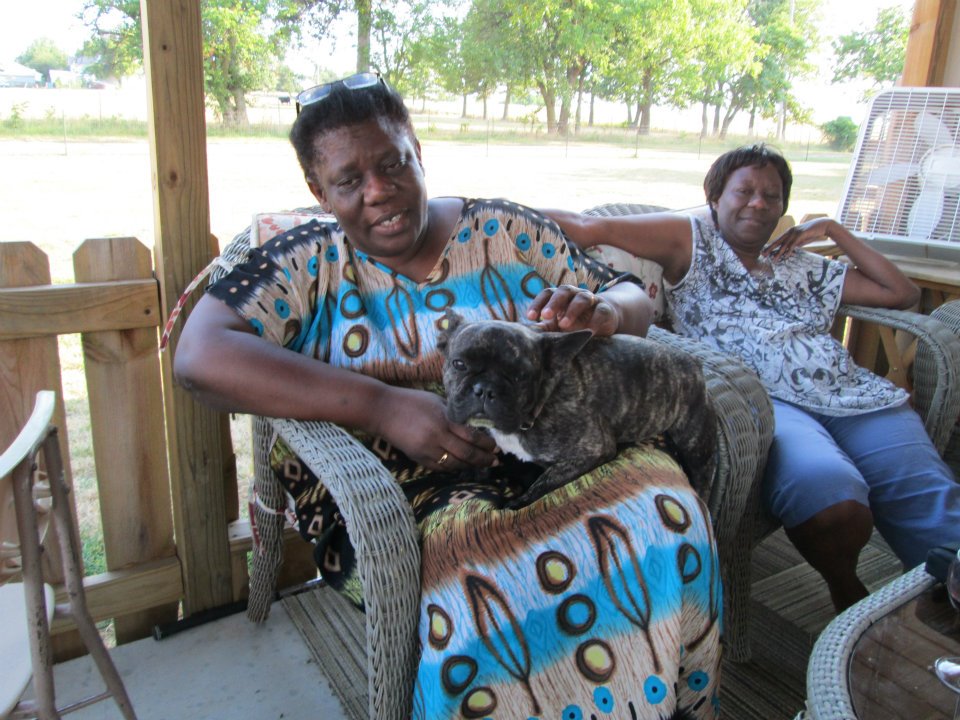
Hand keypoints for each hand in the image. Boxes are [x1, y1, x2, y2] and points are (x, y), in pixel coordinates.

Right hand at [374, 387, 498, 470]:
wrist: (383, 411)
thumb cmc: (412, 401)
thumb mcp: (437, 401)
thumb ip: (454, 415)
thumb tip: (473, 426)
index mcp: (443, 420)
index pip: (472, 436)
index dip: (486, 444)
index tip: (495, 447)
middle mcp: (437, 437)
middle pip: (467, 454)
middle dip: (483, 458)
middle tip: (495, 460)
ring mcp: (427, 450)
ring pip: (455, 464)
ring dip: (471, 466)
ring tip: (481, 465)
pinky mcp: (418, 458)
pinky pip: (441, 468)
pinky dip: (454, 468)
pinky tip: (462, 466)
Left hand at [525, 284, 619, 335]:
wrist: (603, 321)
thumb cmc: (575, 322)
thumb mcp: (557, 325)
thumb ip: (544, 327)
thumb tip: (527, 333)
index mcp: (561, 296)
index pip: (548, 293)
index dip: (538, 303)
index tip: (530, 317)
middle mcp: (575, 294)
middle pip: (564, 291)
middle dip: (554, 303)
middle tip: (546, 315)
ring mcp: (592, 300)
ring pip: (582, 299)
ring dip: (572, 310)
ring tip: (564, 325)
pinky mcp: (605, 310)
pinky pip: (600, 312)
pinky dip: (595, 320)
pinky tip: (589, 331)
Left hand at [763, 218, 837, 260]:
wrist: (823, 225)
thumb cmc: (812, 232)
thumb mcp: (802, 239)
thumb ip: (795, 244)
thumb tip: (790, 250)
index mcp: (789, 232)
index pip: (778, 240)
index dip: (771, 246)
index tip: (764, 251)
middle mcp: (790, 231)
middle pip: (778, 241)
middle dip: (770, 248)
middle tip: (763, 255)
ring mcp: (795, 232)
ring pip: (785, 244)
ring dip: (779, 252)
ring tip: (774, 259)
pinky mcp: (801, 234)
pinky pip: (794, 244)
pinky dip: (789, 250)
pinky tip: (786, 256)